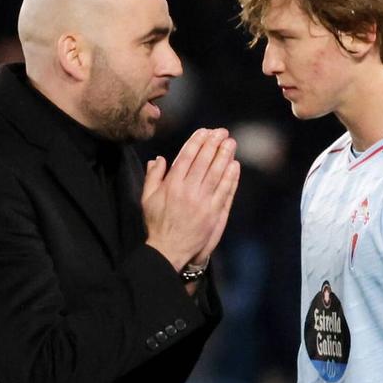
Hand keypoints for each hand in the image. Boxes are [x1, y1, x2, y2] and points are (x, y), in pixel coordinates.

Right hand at [143, 128, 239, 272]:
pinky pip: (224, 192)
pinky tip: (235, 166)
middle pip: (203, 162)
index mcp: (171, 185)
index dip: (197, 141)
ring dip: (225, 157)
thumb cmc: (157, 224)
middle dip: (214, 144)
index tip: (205, 131)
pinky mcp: (213, 214)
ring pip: (216, 174)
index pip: (186, 156)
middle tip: (222, 132)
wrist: (169, 250)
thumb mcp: (147, 199)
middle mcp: (187, 191)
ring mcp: (202, 203)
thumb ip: (153, 177)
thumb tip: (159, 159)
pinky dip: (230, 178)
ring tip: (231, 143)